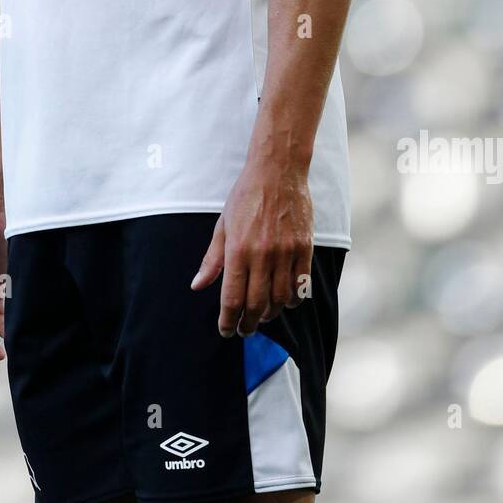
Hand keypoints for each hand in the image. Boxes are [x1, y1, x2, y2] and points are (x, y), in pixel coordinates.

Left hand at [191, 170, 313, 337]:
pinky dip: (292, 300)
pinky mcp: (305, 248)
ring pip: (280, 299)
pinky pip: (301, 285)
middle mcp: (262, 254)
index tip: (226, 330)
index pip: (232, 298)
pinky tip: (285, 301)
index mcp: (238, 250)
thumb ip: (212, 259)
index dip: (228, 320)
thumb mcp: (222, 225)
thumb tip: (197, 285)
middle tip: (245, 329)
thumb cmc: (246, 196)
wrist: (277, 172)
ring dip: (270, 314)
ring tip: (263, 316)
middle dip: (249, 324)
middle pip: (257, 304)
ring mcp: (286, 252)